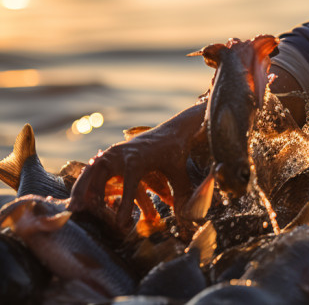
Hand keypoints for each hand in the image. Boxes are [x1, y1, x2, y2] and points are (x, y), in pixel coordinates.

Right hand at [68, 102, 206, 228]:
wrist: (172, 131)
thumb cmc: (176, 153)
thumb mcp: (179, 172)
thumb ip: (182, 191)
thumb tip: (188, 215)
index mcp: (139, 160)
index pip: (130, 186)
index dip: (126, 206)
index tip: (120, 224)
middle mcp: (122, 155)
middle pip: (99, 176)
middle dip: (88, 196)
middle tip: (78, 213)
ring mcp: (113, 153)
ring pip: (90, 172)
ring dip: (80, 190)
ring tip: (72, 208)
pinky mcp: (110, 154)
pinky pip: (92, 170)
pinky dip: (84, 183)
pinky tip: (78, 198)